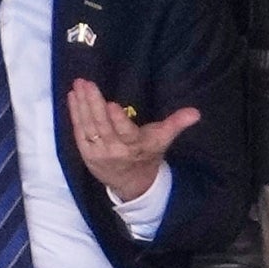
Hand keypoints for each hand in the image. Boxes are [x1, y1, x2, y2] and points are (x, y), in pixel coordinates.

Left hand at [66, 78, 197, 201]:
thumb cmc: (148, 154)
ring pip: (88, 127)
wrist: (132, 184)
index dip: (118, 120)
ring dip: (81, 105)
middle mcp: (114, 151)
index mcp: (135, 147)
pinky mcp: (86, 153)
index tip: (111, 104)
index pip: (126, 133)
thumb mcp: (163, 139)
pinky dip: (75, 114)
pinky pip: (79, 132)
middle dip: (93, 104)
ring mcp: (98, 153)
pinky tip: (72, 97)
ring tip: (78, 85)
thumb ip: (177, 124)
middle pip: (102, 126)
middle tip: (87, 83)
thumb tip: (196, 113)